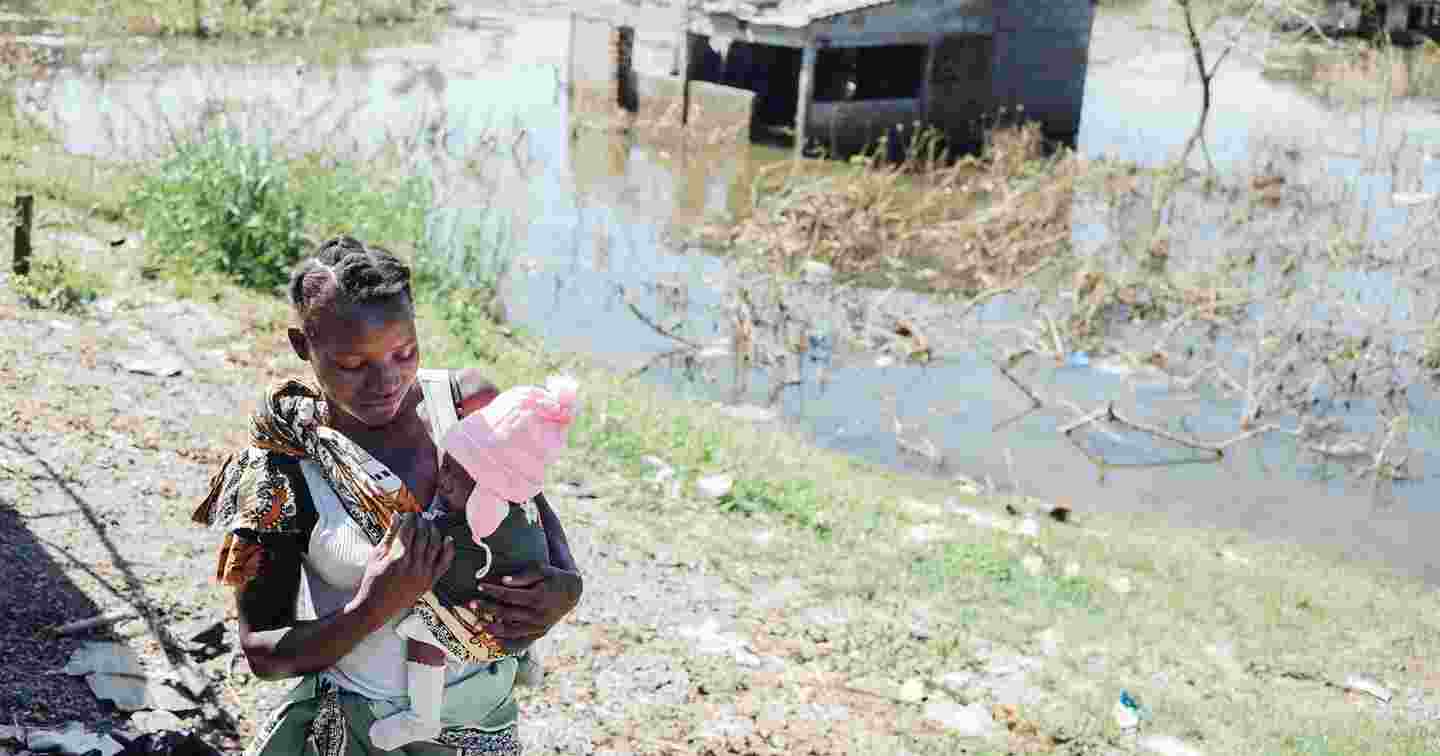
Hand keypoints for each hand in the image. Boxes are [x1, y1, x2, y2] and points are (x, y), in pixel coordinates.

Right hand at [351, 512, 454, 621]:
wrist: (376, 608)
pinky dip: (448, 549)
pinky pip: (444, 563)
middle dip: (422, 522)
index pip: (409, 529)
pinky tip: (448, 539)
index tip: (409, 514)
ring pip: (435, 545)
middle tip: (420, 517)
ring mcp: (423, 574)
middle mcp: (413, 565)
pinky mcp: (430, 581)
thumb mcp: (376, 555)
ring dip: (434, 531)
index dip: (410, 518)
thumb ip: (389, 534)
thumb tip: (396, 515)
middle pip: (423, 535)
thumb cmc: (373, 580)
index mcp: (397, 557)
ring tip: (430, 525)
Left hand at [466, 565, 581, 645]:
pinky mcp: (539, 633)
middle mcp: (538, 615)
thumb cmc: (553, 578)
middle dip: (488, 608)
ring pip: (512, 630)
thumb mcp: (542, 570)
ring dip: (494, 628)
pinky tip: (494, 642)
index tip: (479, 586)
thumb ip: (523, 576)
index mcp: (538, 597)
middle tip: (471, 603)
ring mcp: (539, 626)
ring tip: (479, 625)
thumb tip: (503, 581)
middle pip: (507, 613)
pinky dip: (508, 644)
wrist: (572, 593)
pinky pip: (522, 642)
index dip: (493, 591)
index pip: (509, 595)